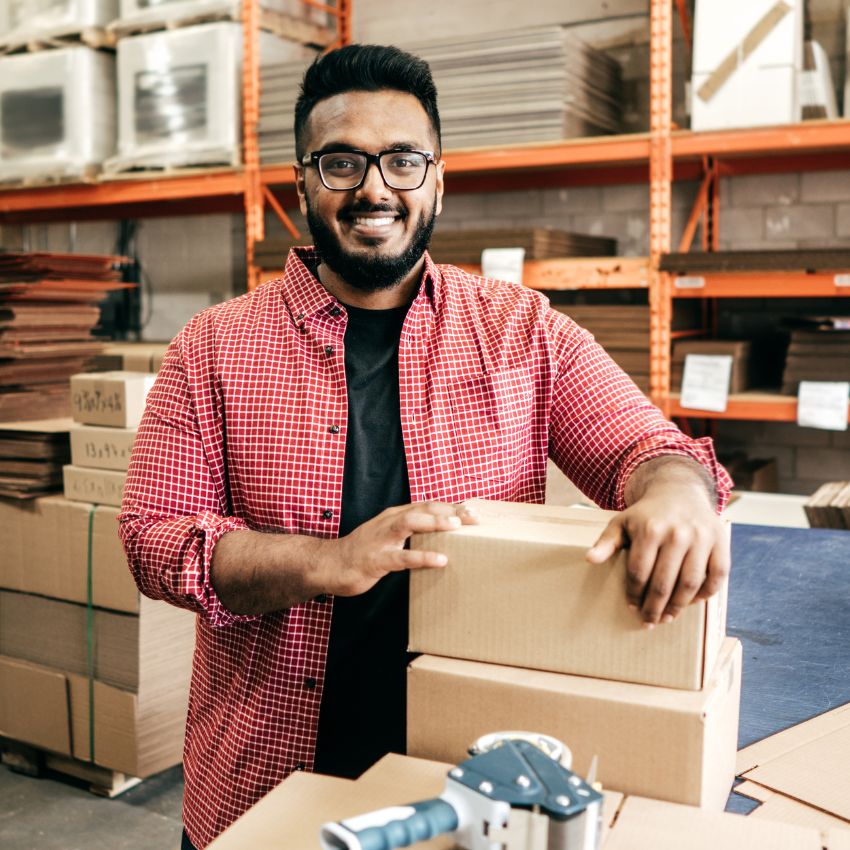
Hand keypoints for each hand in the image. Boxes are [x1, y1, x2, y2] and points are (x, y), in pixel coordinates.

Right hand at [325, 502, 477, 596]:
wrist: (329, 564)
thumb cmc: (364, 551)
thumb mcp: (388, 536)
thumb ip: (410, 533)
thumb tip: (440, 536)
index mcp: (394, 516)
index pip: (427, 505)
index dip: (451, 507)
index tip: (473, 511)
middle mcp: (389, 522)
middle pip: (423, 509)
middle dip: (449, 511)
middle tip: (473, 517)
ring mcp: (381, 539)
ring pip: (410, 523)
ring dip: (435, 523)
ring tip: (457, 527)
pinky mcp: (376, 559)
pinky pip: (402, 557)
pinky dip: (422, 556)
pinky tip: (440, 560)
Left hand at [585, 491, 730, 626]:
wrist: (679, 492)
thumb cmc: (647, 514)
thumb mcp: (622, 523)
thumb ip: (606, 542)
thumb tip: (590, 559)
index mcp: (650, 529)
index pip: (640, 573)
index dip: (635, 594)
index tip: (632, 607)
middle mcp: (677, 533)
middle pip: (664, 582)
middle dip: (655, 607)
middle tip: (649, 621)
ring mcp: (701, 537)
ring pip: (691, 583)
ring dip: (678, 606)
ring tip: (668, 617)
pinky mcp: (720, 541)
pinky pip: (717, 575)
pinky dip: (706, 593)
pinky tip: (693, 602)